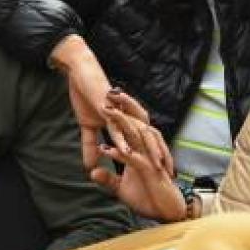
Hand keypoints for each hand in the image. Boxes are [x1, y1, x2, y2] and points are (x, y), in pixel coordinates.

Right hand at [50, 36, 172, 174]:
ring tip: (155, 167)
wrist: (79, 74)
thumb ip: (91, 146)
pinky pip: (117, 125)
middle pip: (152, 138)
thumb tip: (89, 167)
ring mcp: (120, 112)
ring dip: (147, 150)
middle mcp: (128, 116)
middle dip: (162, 156)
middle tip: (169, 175)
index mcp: (127, 120)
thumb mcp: (88, 127)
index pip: (147, 141)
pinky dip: (121, 139)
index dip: (157, 157)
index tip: (164, 175)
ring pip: (139, 133)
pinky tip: (126, 152)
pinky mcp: (108, 109)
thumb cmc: (86, 97)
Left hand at [91, 103, 185, 221]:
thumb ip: (108, 178)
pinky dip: (120, 153)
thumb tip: (92, 172)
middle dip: (123, 107)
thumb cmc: (147, 199)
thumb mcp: (121, 188)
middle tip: (107, 92)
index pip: (130, 126)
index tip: (104, 97)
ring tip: (105, 112)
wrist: (166, 213)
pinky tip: (106, 149)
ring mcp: (150, 159)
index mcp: (142, 150)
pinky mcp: (151, 171)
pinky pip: (133, 159)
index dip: (120, 111)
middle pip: (135, 123)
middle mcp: (147, 150)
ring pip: (136, 136)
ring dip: (121, 124)